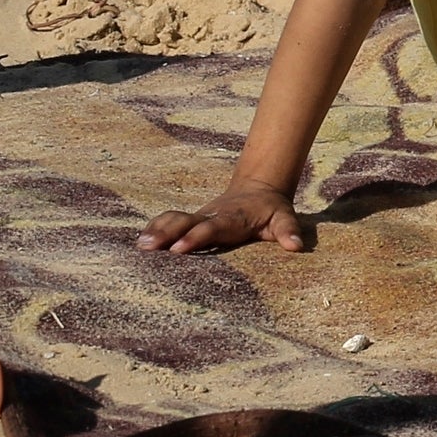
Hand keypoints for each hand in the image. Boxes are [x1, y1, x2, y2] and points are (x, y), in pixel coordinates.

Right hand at [144, 178, 303, 255]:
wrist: (259, 188)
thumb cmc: (271, 209)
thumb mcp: (284, 217)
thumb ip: (288, 230)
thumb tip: (296, 246)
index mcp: (232, 218)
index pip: (213, 227)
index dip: (196, 236)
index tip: (179, 248)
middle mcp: (211, 216)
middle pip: (187, 222)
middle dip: (167, 232)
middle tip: (148, 246)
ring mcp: (199, 216)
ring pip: (175, 219)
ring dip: (157, 229)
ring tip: (139, 244)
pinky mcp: (192, 220)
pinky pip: (170, 221)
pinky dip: (155, 227)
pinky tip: (139, 241)